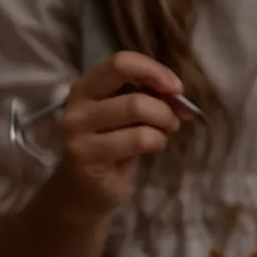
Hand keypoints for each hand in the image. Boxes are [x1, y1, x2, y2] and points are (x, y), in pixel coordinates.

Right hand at [42, 50, 184, 219]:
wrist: (81, 194)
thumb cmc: (109, 149)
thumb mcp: (124, 118)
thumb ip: (145, 100)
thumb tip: (179, 95)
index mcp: (86, 87)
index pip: (121, 62)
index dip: (153, 70)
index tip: (175, 87)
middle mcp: (77, 104)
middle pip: (132, 90)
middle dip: (164, 104)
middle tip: (174, 119)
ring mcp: (77, 130)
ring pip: (137, 110)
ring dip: (163, 123)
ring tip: (164, 134)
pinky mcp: (86, 155)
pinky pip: (138, 138)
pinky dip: (157, 141)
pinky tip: (153, 147)